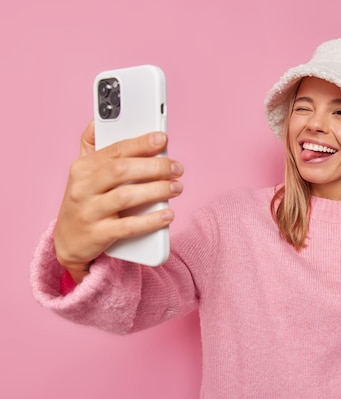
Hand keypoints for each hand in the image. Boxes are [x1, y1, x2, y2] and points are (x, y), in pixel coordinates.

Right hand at [53, 122, 183, 281]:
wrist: (68, 242)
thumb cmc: (84, 201)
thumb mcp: (82, 172)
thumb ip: (92, 145)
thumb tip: (99, 119)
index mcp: (82, 168)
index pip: (114, 150)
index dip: (140, 143)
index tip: (163, 138)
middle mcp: (83, 188)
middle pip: (121, 170)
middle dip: (154, 166)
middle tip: (177, 167)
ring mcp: (89, 212)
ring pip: (125, 197)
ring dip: (157, 190)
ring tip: (177, 187)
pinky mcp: (97, 235)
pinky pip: (128, 226)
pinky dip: (150, 220)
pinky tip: (168, 214)